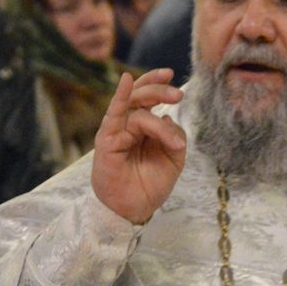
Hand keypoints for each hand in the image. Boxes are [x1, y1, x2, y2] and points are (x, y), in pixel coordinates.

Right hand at [91, 69, 186, 224]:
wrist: (134, 210)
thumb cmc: (150, 185)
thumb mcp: (173, 159)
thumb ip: (174, 136)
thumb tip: (167, 116)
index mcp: (142, 128)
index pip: (148, 99)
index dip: (159, 85)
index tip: (173, 76)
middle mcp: (127, 125)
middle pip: (141, 96)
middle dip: (160, 89)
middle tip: (179, 93)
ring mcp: (116, 131)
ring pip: (136, 106)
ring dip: (155, 99)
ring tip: (175, 100)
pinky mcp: (108, 140)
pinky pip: (114, 114)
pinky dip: (121, 96)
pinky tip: (126, 81)